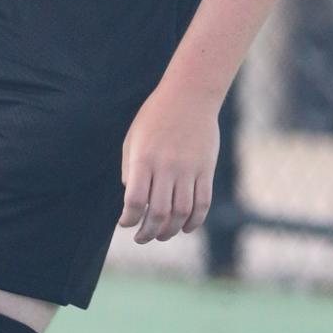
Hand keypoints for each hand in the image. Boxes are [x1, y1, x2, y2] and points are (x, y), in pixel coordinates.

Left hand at [118, 84, 219, 242]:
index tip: (125, 223)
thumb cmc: (156, 116)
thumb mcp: (134, 138)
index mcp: (144, 159)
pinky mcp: (206, 170)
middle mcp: (166, 167)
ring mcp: (188, 169)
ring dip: (169, 231)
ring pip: (180, 213)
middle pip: (158, 213)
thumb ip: (129, 169)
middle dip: (147, 233)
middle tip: (141, 238)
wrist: (190, 95)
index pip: (134, 201)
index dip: (128, 219)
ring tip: (161, 235)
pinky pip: (202, 204)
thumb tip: (133, 200)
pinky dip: (194, 222)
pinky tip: (184, 227)